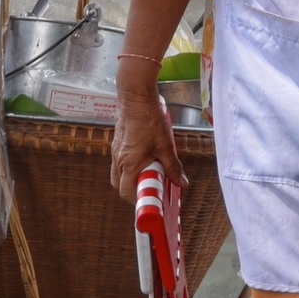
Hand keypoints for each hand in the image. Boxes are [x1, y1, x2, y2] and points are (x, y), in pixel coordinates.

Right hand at [110, 72, 184, 198]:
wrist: (135, 97)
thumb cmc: (149, 119)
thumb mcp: (166, 146)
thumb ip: (173, 167)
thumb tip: (181, 182)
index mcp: (130, 164)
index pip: (126, 192)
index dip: (137, 200)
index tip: (151, 199)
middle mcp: (119, 159)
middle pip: (119, 185)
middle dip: (133, 189)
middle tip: (150, 185)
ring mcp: (116, 151)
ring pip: (119, 173)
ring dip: (131, 176)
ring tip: (148, 169)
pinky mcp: (117, 143)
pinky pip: (119, 161)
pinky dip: (129, 164)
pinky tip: (143, 155)